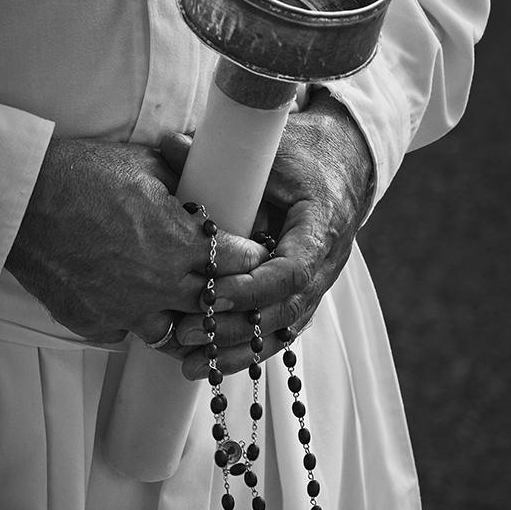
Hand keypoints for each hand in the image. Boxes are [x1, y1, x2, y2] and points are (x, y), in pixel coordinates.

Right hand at [5, 136, 267, 345]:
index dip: (250, 254)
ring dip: (179, 314)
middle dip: (223, 289)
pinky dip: (134, 319)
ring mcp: (127, 312)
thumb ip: (183, 179)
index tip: (251, 250)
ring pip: (175, 331)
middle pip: (216, 303)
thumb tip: (205, 178)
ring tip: (176, 296)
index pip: (243, 262)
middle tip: (222, 277)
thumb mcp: (144, 163)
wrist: (20, 201)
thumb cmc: (81, 174)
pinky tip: (130, 300)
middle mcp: (161, 286)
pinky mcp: (94, 324)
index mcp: (181, 244)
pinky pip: (128, 333)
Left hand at [160, 89, 373, 377]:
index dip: (252, 288)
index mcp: (320, 225)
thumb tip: (168, 144)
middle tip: (186, 332)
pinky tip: (212, 366)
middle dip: (234, 326)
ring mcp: (318, 284)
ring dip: (237, 350)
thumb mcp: (269, 150)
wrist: (342, 167)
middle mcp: (326, 263)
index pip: (293, 271)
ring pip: (282, 330)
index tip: (210, 294)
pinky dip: (248, 351)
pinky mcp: (304, 296)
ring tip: (190, 364)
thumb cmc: (302, 155)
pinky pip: (279, 332)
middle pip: (285, 310)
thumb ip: (221, 156)